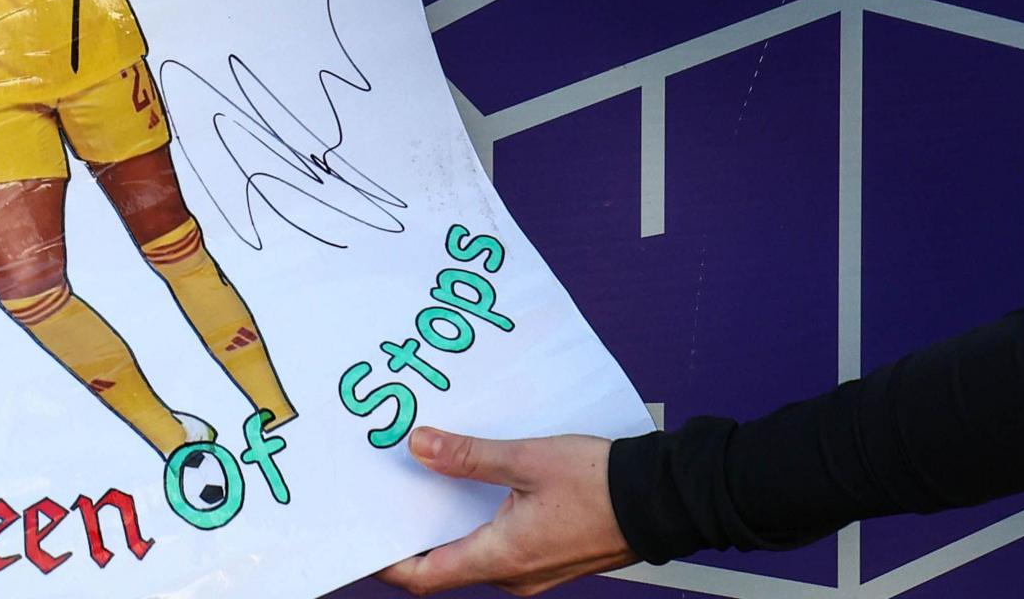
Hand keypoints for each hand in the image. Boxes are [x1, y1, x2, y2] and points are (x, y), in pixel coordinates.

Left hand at [379, 431, 630, 594]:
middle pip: (445, 565)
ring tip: (429, 483)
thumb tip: (420, 447)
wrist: (663, 499)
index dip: (387, 563)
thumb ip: (470, 456)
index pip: (425, 576)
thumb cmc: (603, 484)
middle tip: (390, 499)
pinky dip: (480, 520)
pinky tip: (478, 486)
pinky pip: (501, 544)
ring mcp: (534, 570)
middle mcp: (514, 575)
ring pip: (474, 553)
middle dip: (414, 535)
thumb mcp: (528, 459)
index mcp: (502, 557)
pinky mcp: (551, 556)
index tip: (360, 542)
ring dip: (449, 525)